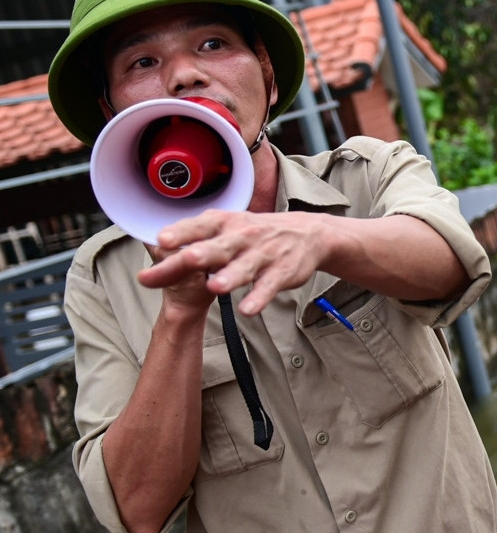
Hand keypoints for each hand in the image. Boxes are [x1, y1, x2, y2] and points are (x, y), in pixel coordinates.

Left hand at [138, 209, 326, 315]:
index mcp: (223, 223)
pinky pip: (268, 287)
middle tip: (184, 260)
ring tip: (214, 287)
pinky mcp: (281, 273)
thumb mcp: (226, 226)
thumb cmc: (256, 232)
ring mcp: (263, 255)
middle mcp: (242, 236)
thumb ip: (194, 237)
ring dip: (230, 277)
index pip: (198, 226)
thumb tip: (154, 247)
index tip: (161, 240)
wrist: (307, 233)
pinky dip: (258, 298)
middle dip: (200, 255)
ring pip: (243, 267)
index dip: (181, 233)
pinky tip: (248, 309)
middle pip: (217, 248)